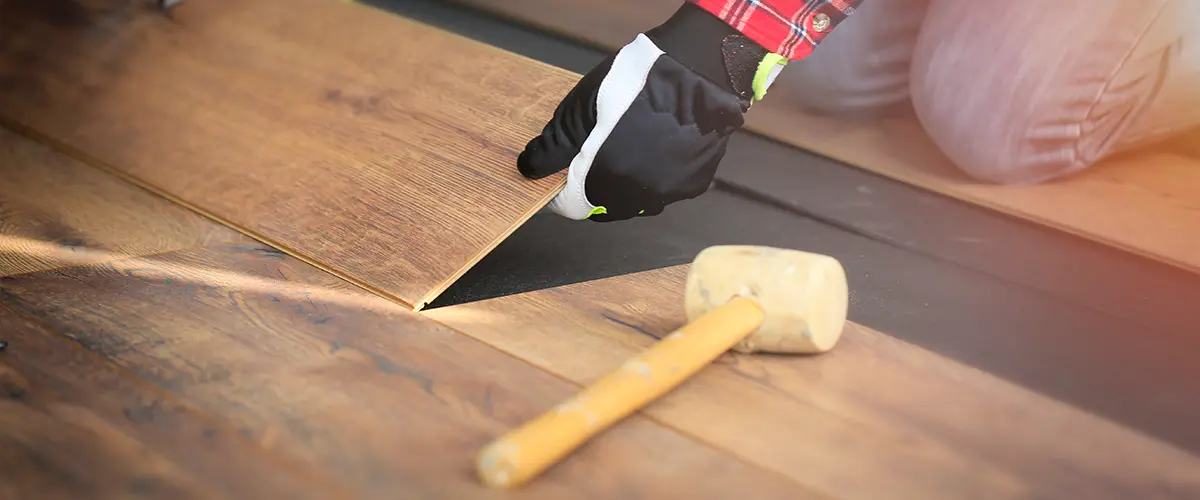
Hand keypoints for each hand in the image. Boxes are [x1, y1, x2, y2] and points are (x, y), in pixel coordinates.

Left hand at [516, 3, 786, 221]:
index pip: (571, 207)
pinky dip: (656, 175)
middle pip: (605, 204)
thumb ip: (551, 147)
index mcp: (605, 182)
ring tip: (626, 148)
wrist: (695, 70)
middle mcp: (638, 197)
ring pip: (637, 199)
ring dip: (625, 183)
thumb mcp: (578, 110)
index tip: (557, 174)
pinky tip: (657, 147)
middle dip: (592, 185)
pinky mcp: (694, 183)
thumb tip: (528, 170)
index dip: (560, 192)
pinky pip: (666, 189)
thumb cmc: (629, 85)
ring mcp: (670, 193)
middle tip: (593, 153)